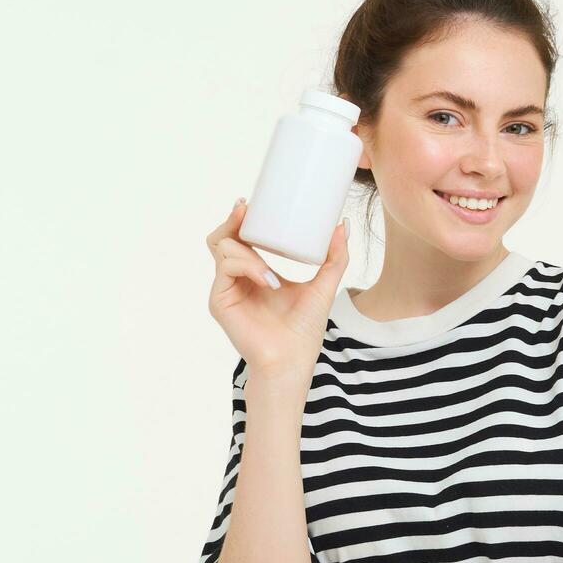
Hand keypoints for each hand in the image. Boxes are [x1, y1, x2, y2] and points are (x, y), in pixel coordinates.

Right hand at [206, 198, 349, 371]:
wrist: (292, 361)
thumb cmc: (303, 331)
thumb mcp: (323, 286)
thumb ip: (334, 257)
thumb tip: (343, 224)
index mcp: (256, 273)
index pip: (240, 237)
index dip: (242, 218)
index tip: (253, 202)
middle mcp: (237, 279)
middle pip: (222, 237)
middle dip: (232, 220)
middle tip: (247, 208)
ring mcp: (226, 289)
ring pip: (222, 248)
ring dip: (247, 251)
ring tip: (270, 270)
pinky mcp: (219, 300)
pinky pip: (226, 269)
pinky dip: (247, 267)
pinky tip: (268, 280)